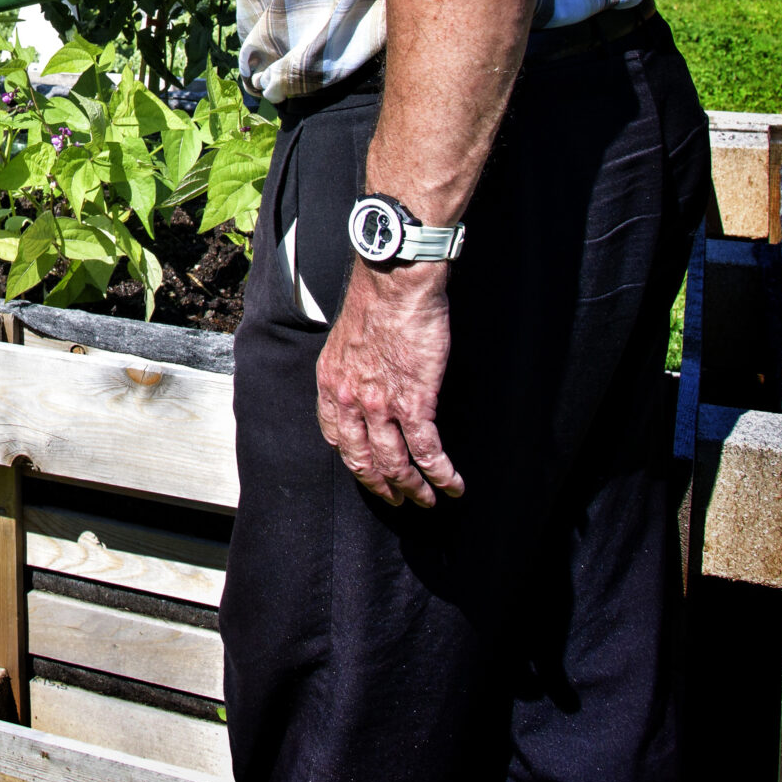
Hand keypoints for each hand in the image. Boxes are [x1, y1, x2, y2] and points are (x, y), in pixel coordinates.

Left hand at [315, 259, 463, 506]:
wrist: (396, 281)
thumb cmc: (377, 299)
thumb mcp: (347, 337)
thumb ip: (352, 365)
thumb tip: (367, 378)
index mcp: (329, 381)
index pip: (334, 435)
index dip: (352, 459)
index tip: (366, 469)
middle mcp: (348, 399)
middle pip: (361, 459)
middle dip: (380, 485)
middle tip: (397, 498)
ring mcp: (380, 404)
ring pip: (394, 463)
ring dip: (413, 488)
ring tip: (427, 500)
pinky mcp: (414, 402)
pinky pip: (426, 451)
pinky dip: (440, 474)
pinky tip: (452, 485)